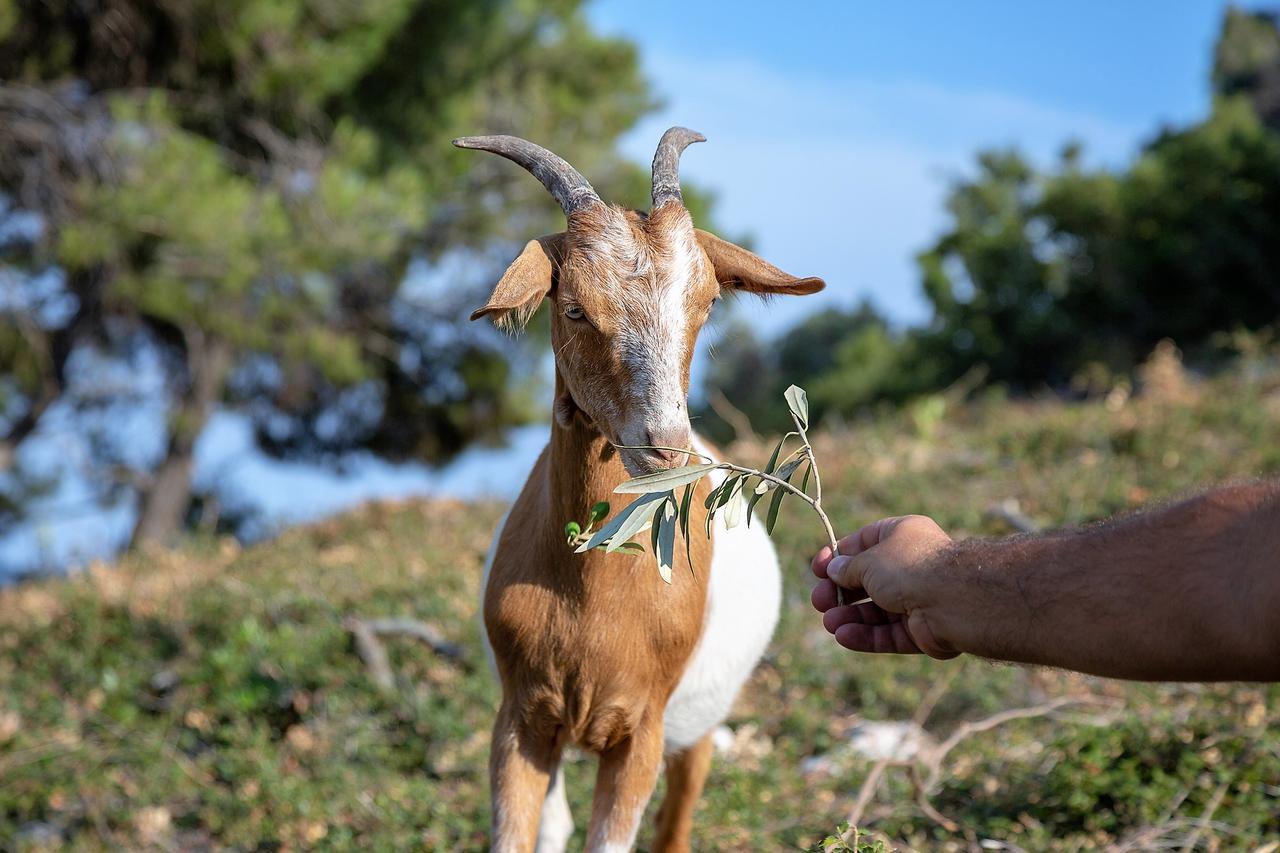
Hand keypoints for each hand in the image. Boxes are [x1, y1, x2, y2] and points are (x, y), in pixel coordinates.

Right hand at [811, 515, 958, 658]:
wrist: (954, 599)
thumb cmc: (910, 567)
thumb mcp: (869, 560)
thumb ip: (848, 568)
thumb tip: (834, 570)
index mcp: (902, 536)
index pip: (864, 543)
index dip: (839, 556)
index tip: (817, 569)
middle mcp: (911, 566)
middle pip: (868, 580)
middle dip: (841, 591)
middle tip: (819, 601)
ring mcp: (918, 599)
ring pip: (877, 610)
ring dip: (850, 616)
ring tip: (829, 623)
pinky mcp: (922, 630)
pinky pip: (889, 632)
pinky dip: (866, 635)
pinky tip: (844, 636)